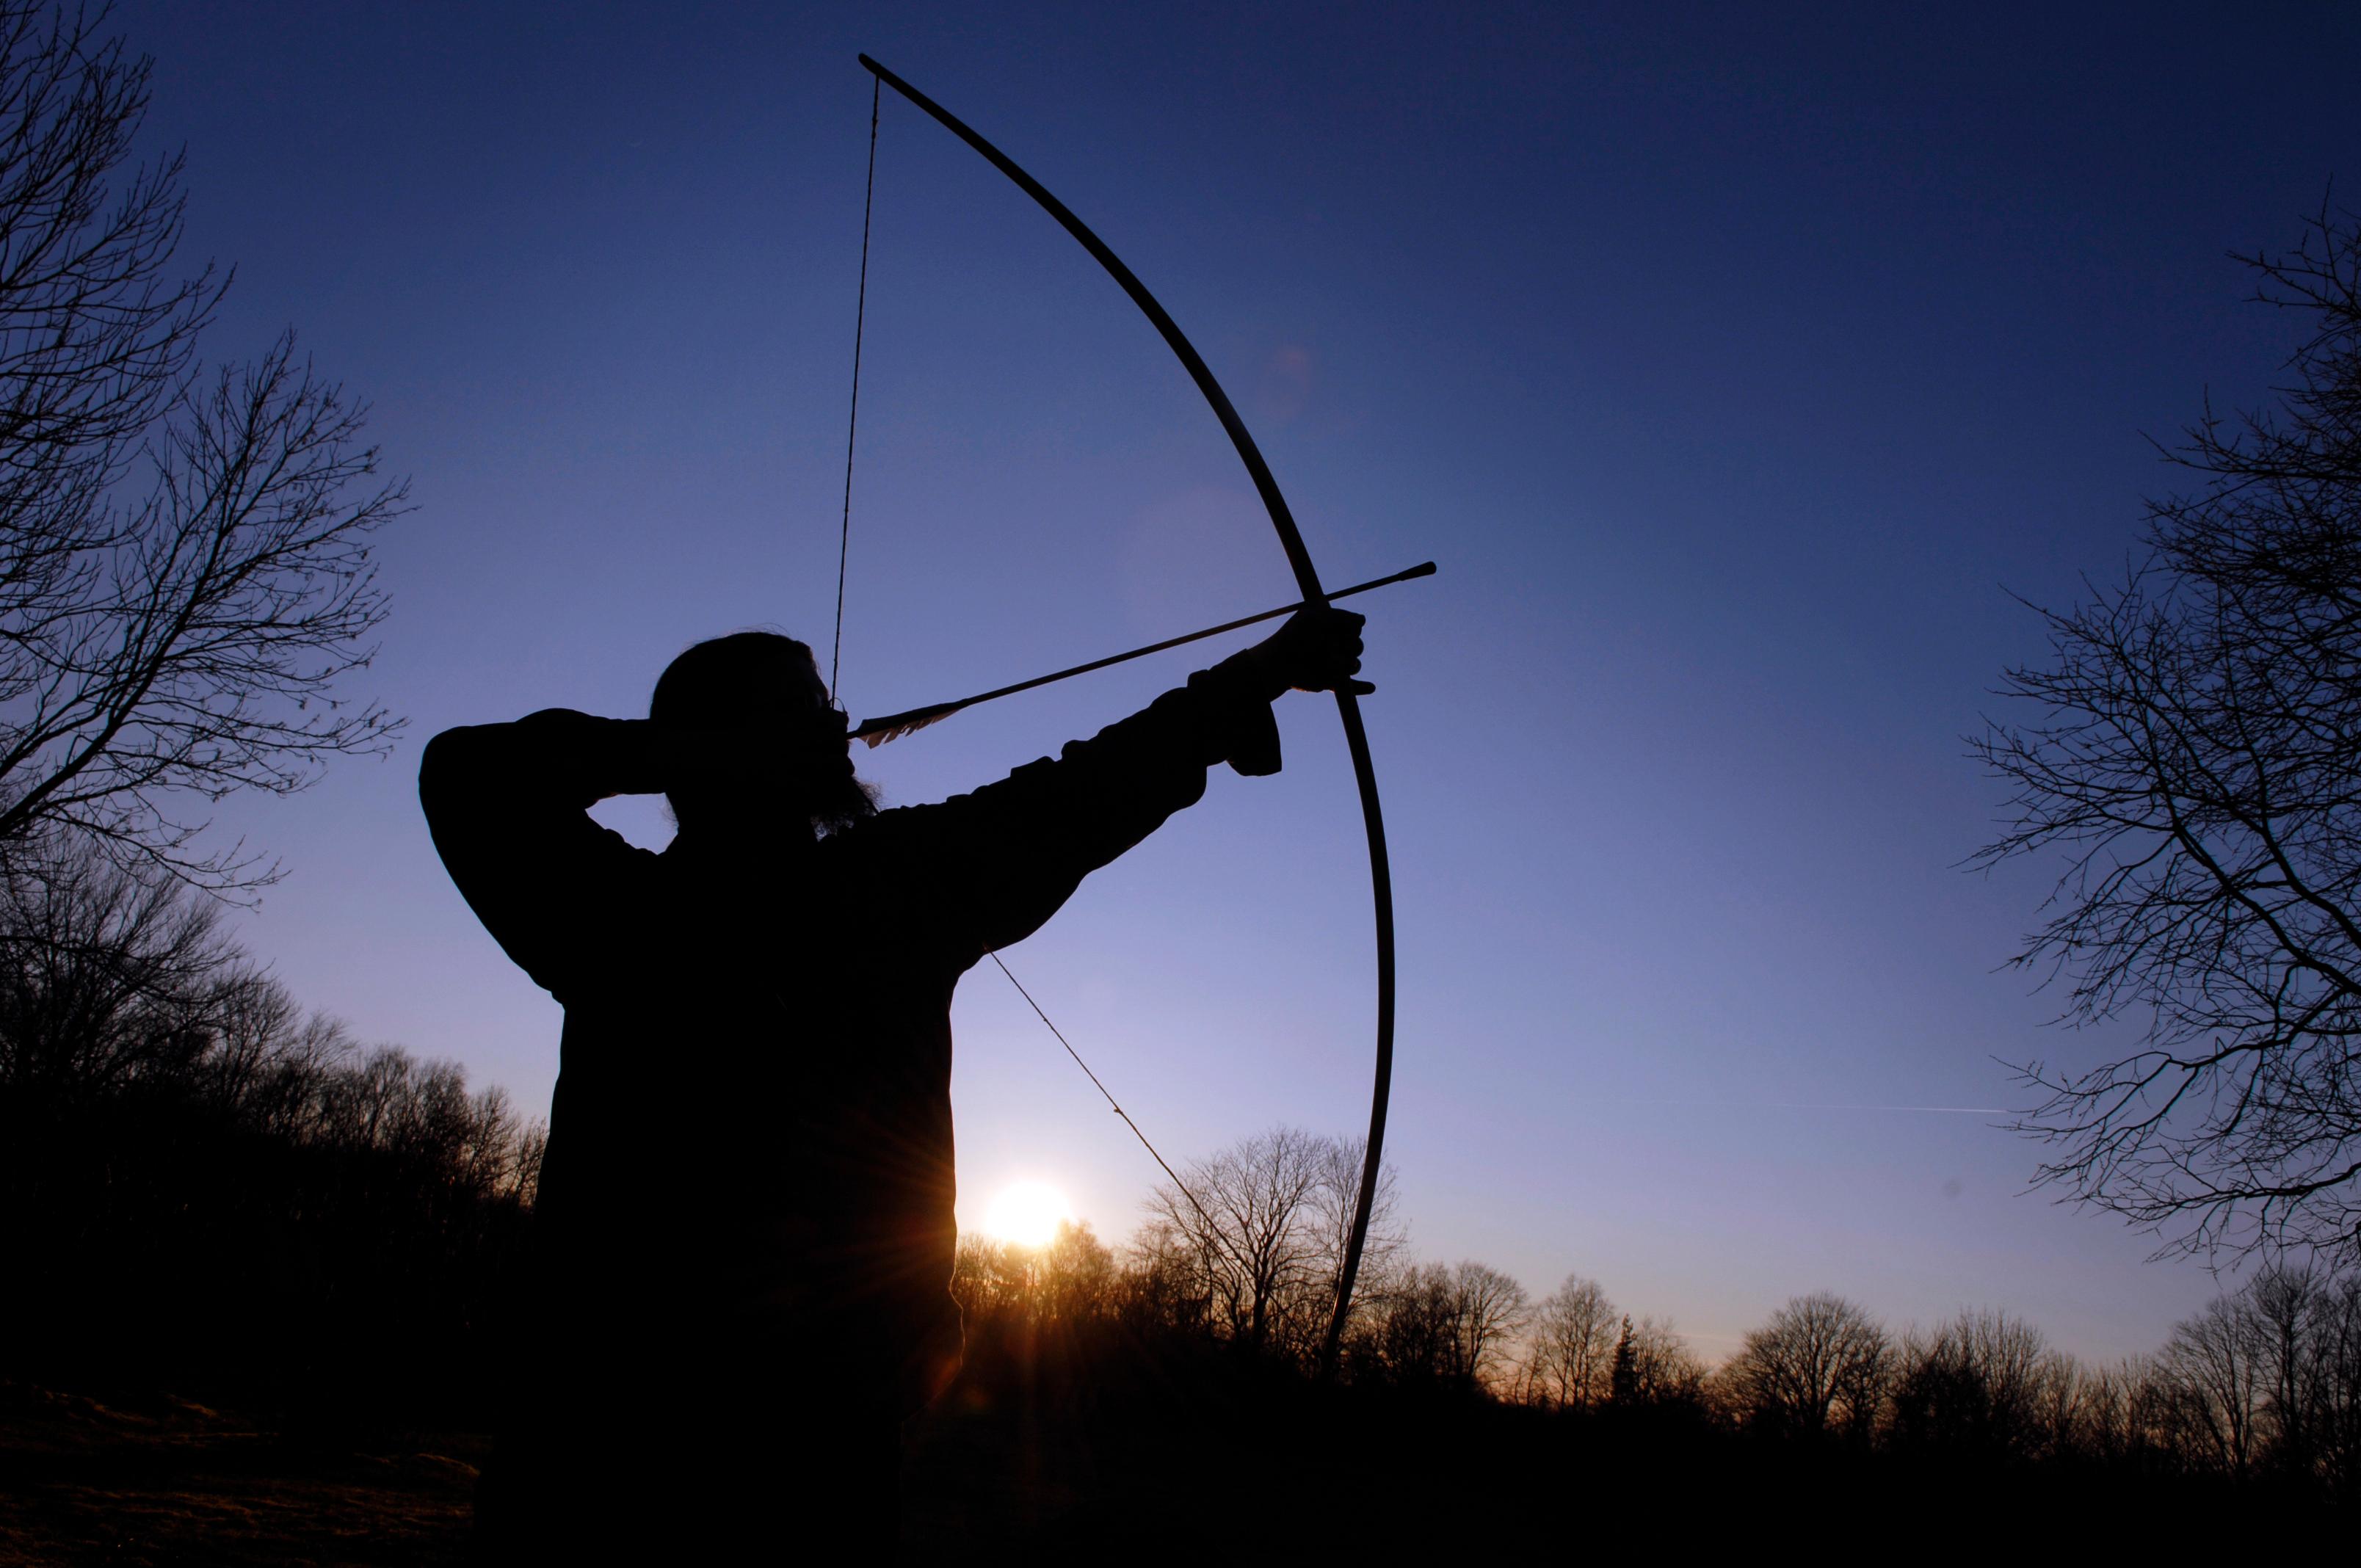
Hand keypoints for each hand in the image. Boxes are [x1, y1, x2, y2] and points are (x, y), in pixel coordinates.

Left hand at [1239, 605, 1372, 697]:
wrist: (1280, 664)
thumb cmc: (1295, 638)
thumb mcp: (1317, 618)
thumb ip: (1342, 617)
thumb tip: (1363, 620)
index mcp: (1330, 629)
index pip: (1355, 627)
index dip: (1351, 628)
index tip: (1337, 629)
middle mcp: (1333, 646)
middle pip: (1358, 646)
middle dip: (1350, 646)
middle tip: (1331, 646)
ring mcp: (1333, 664)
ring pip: (1355, 665)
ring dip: (1346, 664)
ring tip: (1331, 664)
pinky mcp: (1331, 681)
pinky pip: (1351, 687)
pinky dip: (1361, 687)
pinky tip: (1371, 687)